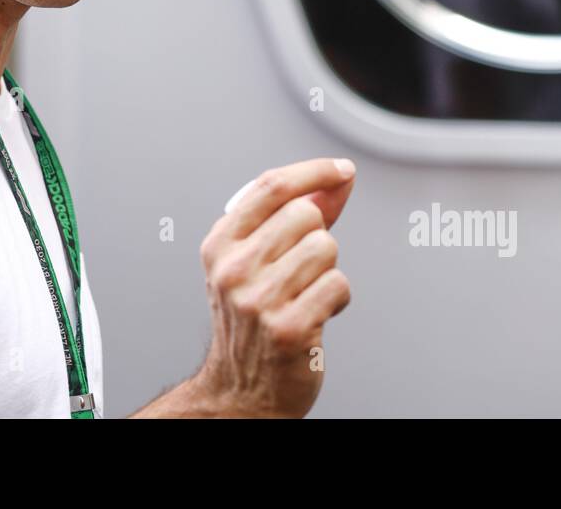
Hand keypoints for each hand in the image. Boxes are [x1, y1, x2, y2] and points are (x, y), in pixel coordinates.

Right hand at [194, 157, 354, 416]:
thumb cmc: (252, 320)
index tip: (340, 170)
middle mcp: (233, 269)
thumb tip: (336, 180)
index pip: (270, 187)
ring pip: (325, 248)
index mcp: (220, 245)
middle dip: (317, 237)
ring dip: (327, 270)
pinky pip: (338, 284)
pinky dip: (337, 298)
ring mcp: (258, 299)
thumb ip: (295, 215)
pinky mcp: (289, 328)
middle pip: (305, 215)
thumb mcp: (255, 260)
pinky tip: (316, 313)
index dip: (313, 171)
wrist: (241, 391)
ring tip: (306, 293)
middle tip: (302, 268)